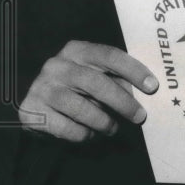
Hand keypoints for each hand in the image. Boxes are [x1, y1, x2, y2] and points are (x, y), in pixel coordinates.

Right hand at [19, 40, 157, 142]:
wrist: (36, 106)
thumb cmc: (75, 89)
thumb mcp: (94, 76)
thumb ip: (116, 79)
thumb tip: (147, 91)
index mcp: (76, 50)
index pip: (109, 55)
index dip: (133, 70)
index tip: (152, 86)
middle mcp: (56, 65)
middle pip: (97, 83)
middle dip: (123, 102)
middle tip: (140, 116)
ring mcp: (42, 88)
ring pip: (81, 108)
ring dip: (104, 122)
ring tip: (112, 128)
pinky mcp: (31, 111)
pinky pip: (67, 128)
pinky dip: (84, 134)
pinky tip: (89, 134)